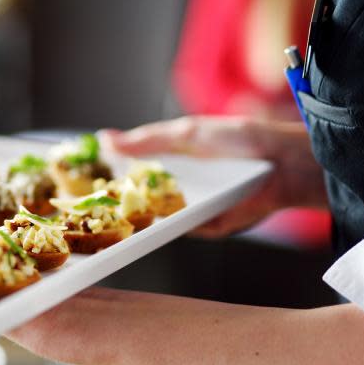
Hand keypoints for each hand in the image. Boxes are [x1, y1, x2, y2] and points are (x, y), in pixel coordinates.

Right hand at [100, 116, 326, 237]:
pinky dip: (167, 227)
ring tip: (106, 217)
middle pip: (137, 200)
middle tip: (84, 204)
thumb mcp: (188, 134)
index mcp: (172, 162)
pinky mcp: (208, 227)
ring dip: (134, 219)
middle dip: (113, 204)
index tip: (79, 179)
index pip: (132, 172)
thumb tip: (105, 139)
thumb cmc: (241, 140)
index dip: (108, 177)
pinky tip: (147, 222)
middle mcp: (179, 188)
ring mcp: (192, 209)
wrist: (284, 164)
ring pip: (155, 219)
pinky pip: (181, 230)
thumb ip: (147, 140)